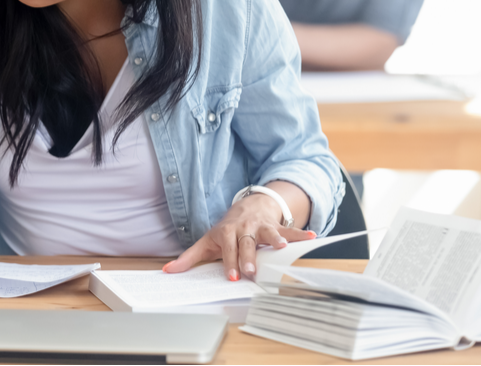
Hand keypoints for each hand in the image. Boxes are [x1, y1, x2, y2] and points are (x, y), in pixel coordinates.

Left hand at [162, 193, 314, 280]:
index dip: (230, 262)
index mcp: (227, 232)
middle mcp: (244, 228)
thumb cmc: (227, 229)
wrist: (248, 205)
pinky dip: (300, 233)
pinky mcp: (277, 226)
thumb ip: (190, 257)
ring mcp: (261, 226)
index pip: (228, 249)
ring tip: (283, 247)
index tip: (232, 277)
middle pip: (246, 244)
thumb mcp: (208, 241)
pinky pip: (289, 229)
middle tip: (251, 271)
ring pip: (268, 234)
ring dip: (276, 239)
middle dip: (248, 257)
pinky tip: (312, 237)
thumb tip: (168, 271)